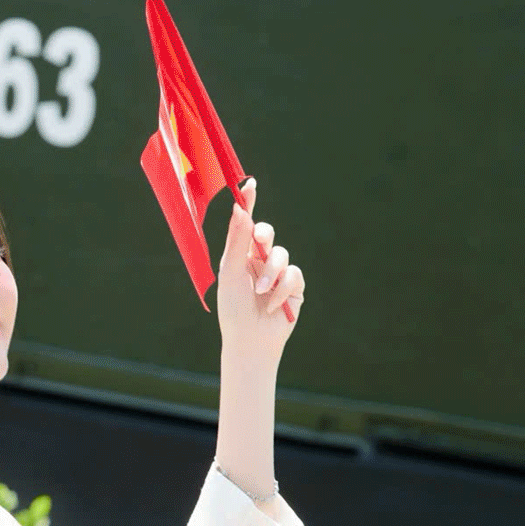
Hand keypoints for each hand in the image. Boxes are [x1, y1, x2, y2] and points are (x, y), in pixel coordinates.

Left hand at [217, 176, 304, 359]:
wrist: (250, 341)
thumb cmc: (233, 310)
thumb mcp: (231, 273)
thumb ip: (236, 242)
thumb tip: (239, 209)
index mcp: (239, 256)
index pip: (245, 225)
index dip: (249, 204)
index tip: (249, 184)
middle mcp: (258, 261)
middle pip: (267, 234)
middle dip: (264, 237)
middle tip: (259, 242)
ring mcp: (277, 274)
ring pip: (282, 255)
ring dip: (272, 274)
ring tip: (262, 293)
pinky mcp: (294, 288)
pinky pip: (294, 275)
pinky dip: (283, 290)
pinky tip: (273, 305)